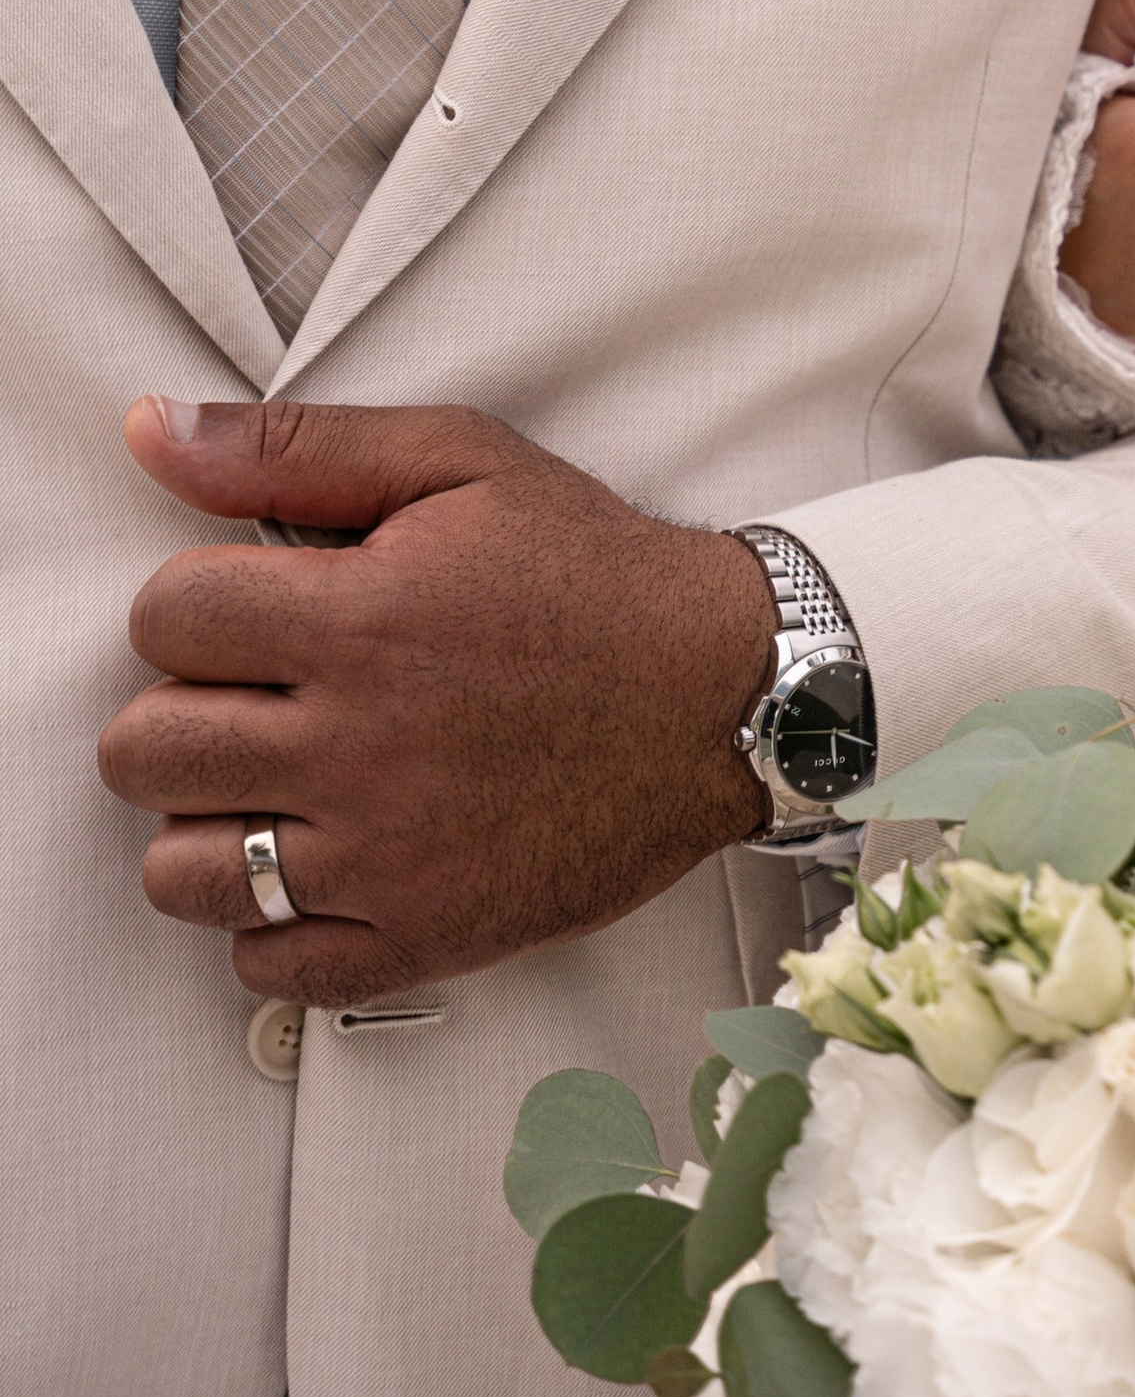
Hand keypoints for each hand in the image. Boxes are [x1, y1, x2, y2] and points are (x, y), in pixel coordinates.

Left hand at [97, 396, 777, 1005]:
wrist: (729, 695)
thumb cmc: (592, 574)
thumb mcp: (460, 463)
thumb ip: (295, 447)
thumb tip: (147, 432)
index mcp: (363, 619)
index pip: (160, 620)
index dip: (196, 605)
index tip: (257, 611)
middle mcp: (361, 746)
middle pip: (144, 751)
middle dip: (184, 710)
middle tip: (260, 696)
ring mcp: (387, 857)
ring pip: (178, 872)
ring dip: (212, 822)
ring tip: (282, 782)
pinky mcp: (422, 938)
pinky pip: (264, 964)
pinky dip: (275, 919)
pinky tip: (328, 858)